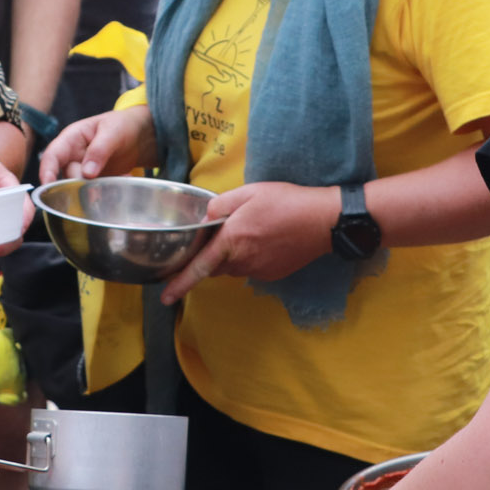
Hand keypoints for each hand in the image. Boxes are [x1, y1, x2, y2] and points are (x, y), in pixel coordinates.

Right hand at [38, 105, 157, 184]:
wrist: (140, 136)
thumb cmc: (123, 125)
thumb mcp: (113, 131)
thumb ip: (99, 150)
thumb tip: (87, 173)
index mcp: (71, 139)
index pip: (52, 156)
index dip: (47, 172)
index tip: (48, 185)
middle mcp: (73, 157)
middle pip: (67, 177)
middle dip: (80, 184)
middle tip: (101, 184)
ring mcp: (84, 171)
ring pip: (81, 187)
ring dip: (96, 190)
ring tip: (117, 180)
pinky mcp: (96, 182)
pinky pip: (96, 192)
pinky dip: (108, 192)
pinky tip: (122, 180)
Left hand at [160, 181, 336, 303]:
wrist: (324, 221)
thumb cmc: (287, 202)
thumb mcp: (249, 192)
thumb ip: (220, 204)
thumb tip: (205, 218)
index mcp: (232, 240)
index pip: (199, 267)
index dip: (179, 283)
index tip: (165, 297)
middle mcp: (243, 261)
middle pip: (215, 266)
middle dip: (210, 257)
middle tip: (218, 237)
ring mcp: (258, 270)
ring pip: (233, 267)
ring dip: (231, 255)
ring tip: (248, 232)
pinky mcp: (271, 274)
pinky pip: (250, 268)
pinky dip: (249, 257)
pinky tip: (263, 239)